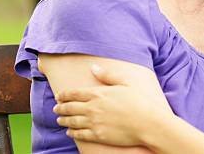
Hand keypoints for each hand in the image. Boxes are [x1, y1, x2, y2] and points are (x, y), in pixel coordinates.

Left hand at [53, 64, 172, 146]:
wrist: (147, 123)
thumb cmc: (140, 101)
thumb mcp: (126, 82)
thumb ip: (108, 75)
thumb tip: (94, 68)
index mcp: (99, 93)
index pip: (75, 93)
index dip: (64, 94)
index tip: (59, 95)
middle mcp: (93, 108)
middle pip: (70, 107)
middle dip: (61, 107)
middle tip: (56, 107)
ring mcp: (94, 123)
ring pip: (72, 121)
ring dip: (64, 119)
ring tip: (59, 119)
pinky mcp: (98, 135)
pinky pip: (80, 134)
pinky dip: (72, 132)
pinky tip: (70, 132)